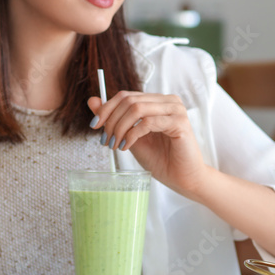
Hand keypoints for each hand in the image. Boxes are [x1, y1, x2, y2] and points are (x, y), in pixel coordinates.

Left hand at [88, 92, 210, 198]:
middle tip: (105, 140)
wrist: (182, 178)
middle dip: (111, 121)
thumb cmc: (160, 159)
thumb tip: (91, 101)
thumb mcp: (129, 136)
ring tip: (115, 144)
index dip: (106, 109)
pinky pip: (148, 122)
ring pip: (137, 109)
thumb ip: (113, 119)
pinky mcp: (180, 122)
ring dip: (120, 128)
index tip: (94, 126)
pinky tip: (127, 146)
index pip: (126, 95)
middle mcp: (168, 101)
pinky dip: (132, 134)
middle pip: (129, 100)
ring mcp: (175, 110)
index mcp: (157, 101)